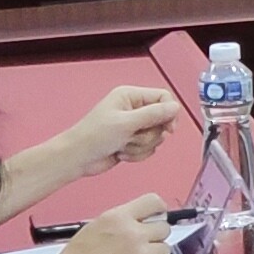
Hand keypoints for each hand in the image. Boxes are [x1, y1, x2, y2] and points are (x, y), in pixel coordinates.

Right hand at [49, 194, 174, 253]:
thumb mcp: (95, 228)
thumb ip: (120, 222)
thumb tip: (139, 222)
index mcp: (119, 217)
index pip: (154, 202)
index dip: (158, 210)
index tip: (157, 217)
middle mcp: (134, 233)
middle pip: (164, 228)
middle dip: (154, 236)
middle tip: (139, 245)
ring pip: (164, 249)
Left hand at [62, 83, 180, 179]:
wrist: (78, 158)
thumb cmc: (92, 136)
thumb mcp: (126, 123)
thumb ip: (153, 114)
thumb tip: (175, 107)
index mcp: (130, 96)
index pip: (163, 98)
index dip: (169, 113)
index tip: (168, 129)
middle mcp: (133, 109)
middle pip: (162, 120)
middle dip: (149, 134)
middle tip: (133, 136)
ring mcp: (133, 126)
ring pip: (156, 136)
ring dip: (141, 145)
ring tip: (123, 144)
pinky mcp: (132, 141)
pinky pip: (148, 148)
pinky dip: (137, 154)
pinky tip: (121, 152)